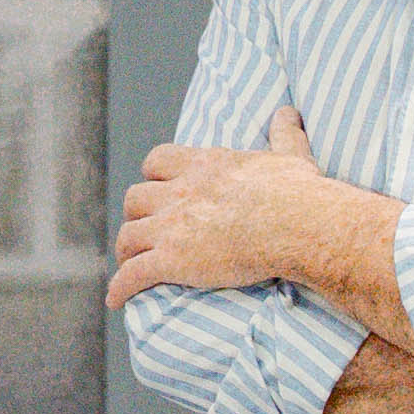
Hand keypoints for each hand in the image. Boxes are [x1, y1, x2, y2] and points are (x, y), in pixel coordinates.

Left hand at [105, 101, 380, 308]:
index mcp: (204, 166)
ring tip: (129, 263)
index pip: (159, 161)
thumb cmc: (297, 193)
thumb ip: (284, 135)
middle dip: (137, 214)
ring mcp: (171, 227)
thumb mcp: (290, 155)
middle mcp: (180, 193)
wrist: (295, 225)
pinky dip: (120, 287)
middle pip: (136, 198)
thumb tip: (289, 113)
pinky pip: (133, 275)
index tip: (158, 186)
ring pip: (128, 235)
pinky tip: (116, 300)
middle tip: (145, 228)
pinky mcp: (171, 260)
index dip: (154, 176)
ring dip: (126, 251)